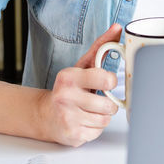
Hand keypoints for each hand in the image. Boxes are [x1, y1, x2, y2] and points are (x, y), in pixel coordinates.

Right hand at [36, 24, 120, 146]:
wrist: (45, 114)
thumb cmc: (68, 88)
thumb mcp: (83, 65)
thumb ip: (102, 46)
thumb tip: (117, 28)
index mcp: (69, 77)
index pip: (105, 79)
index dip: (110, 82)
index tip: (105, 82)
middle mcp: (65, 97)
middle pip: (109, 105)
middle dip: (107, 103)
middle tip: (96, 99)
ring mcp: (67, 117)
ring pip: (105, 119)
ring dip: (101, 116)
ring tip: (89, 110)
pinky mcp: (72, 135)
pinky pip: (98, 132)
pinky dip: (95, 128)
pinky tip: (84, 121)